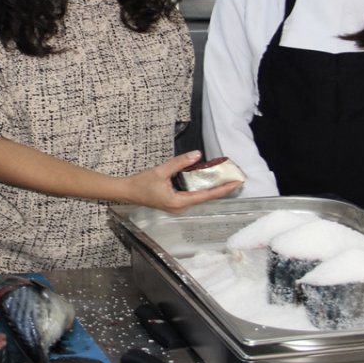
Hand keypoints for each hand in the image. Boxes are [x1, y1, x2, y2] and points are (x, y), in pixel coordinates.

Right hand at [123, 151, 242, 214]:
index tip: (236, 184)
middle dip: (221, 189)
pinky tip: (207, 181)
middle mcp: (181, 207)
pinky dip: (201, 188)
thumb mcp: (161, 171)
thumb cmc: (141, 183)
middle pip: (206, 198)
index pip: (206, 196)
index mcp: (179, 202)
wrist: (128, 192)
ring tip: (226, 180)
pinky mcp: (175, 203)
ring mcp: (178, 206)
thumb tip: (197, 155)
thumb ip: (180, 163)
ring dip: (212, 188)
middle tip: (235, 179)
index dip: (222, 190)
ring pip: (200, 197)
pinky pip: (193, 195)